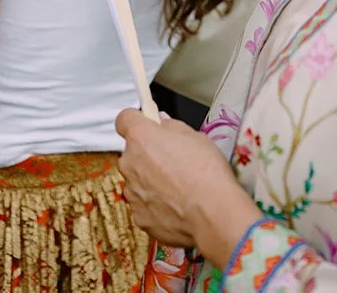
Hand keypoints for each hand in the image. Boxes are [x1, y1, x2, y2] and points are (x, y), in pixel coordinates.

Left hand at [116, 108, 259, 263]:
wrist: (212, 215)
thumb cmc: (207, 173)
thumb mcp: (196, 137)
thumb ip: (172, 127)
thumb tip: (162, 124)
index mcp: (141, 138)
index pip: (124, 119)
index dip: (137, 120)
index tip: (146, 124)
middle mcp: (130, 164)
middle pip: (132, 153)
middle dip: (148, 155)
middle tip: (172, 160)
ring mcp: (132, 193)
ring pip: (137, 180)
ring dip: (151, 181)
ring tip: (178, 187)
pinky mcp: (139, 217)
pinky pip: (143, 205)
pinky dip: (155, 205)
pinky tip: (176, 206)